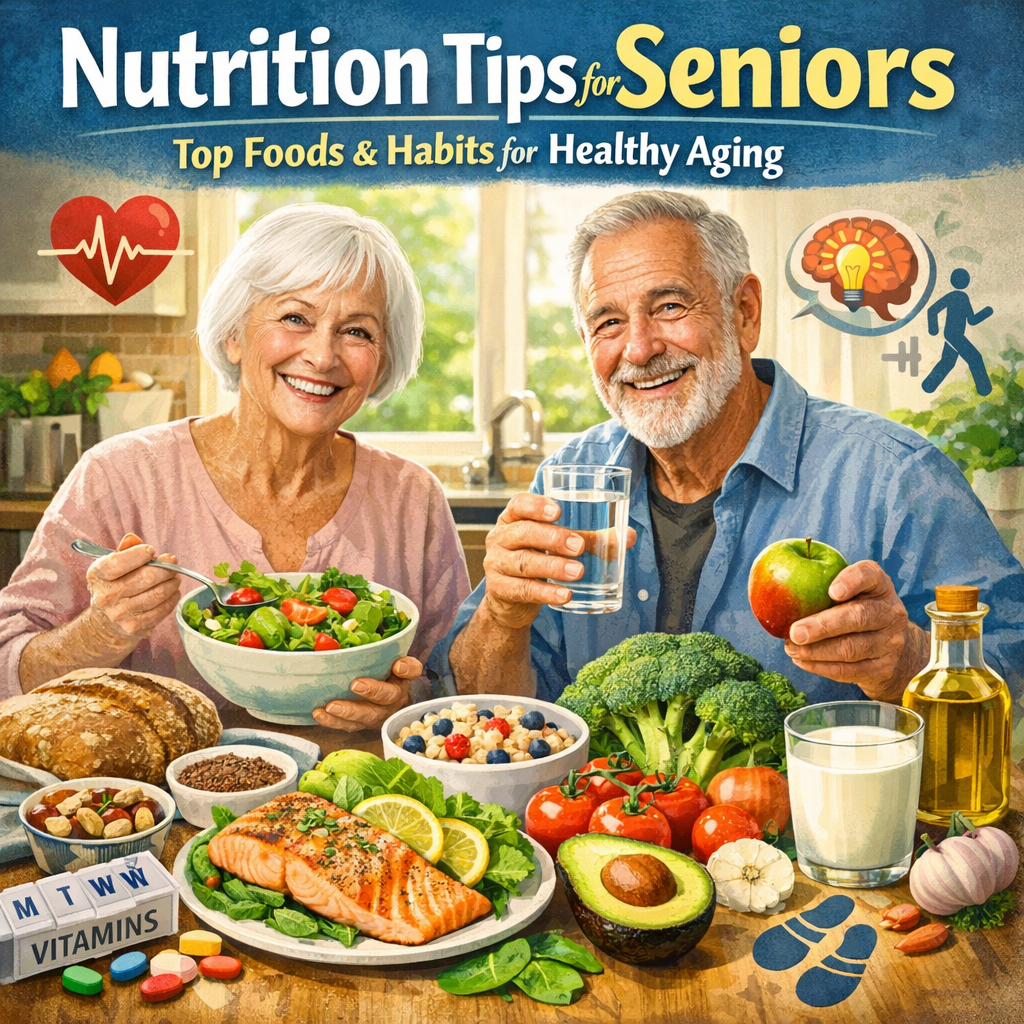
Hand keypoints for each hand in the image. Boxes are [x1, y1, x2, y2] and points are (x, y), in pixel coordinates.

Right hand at [85, 533, 181, 643]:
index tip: (151, 550)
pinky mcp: (134, 626)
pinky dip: (172, 599)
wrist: (104, 623)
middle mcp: (106, 596)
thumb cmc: (113, 586)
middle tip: (173, 562)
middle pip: (146, 578)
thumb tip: (133, 539)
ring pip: (157, 594)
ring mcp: (120, 614)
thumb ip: (124, 550)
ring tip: (175, 577)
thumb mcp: (111, 566)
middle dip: (165, 568)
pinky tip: (173, 592)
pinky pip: (162, 610)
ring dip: (172, 583)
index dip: (138, 554)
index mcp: (97, 576)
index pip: (118, 562)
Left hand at [312, 656, 421, 731]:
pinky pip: (348, 725)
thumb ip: (386, 652)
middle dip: (372, 692)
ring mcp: (378, 715)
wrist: (387, 703)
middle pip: (386, 697)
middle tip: (355, 685)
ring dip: (348, 712)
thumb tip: (386, 652)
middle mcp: (394, 699)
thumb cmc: (384, 675)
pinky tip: (319, 713)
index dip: (406, 669)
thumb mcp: (389, 661)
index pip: (411, 671)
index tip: (397, 666)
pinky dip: (332, 721)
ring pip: (365, 716)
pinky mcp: (361, 724)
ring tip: (331, 706)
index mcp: (402, 679)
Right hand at [480, 492, 636, 629]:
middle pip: (523, 532)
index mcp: (513, 519)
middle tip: (579, 545)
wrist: (510, 600)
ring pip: (524, 562)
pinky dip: (546, 592)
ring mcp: (496, 564)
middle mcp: (500, 538)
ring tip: (578, 571)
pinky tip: (565, 595)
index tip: (558, 511)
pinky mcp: (499, 589)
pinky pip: (523, 590)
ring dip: (553, 567)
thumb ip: (589, 538)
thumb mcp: (557, 545)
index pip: (518, 504)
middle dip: (552, 537)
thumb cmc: (537, 559)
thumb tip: (628, 536)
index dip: (535, 505)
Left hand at [783, 561, 929, 701]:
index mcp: (879, 585)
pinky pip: (849, 671)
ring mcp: (890, 642)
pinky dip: (821, 667)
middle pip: (858, 617)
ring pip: (851, 648)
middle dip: (823, 626)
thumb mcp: (850, 591)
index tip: (832, 591)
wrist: (893, 647)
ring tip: (791, 648)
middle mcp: (890, 612)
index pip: (869, 575)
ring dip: (816, 651)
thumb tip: (779, 591)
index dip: (851, 581)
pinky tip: (802, 661)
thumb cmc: (856, 609)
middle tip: (795, 632)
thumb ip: (824, 586)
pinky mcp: (882, 668)